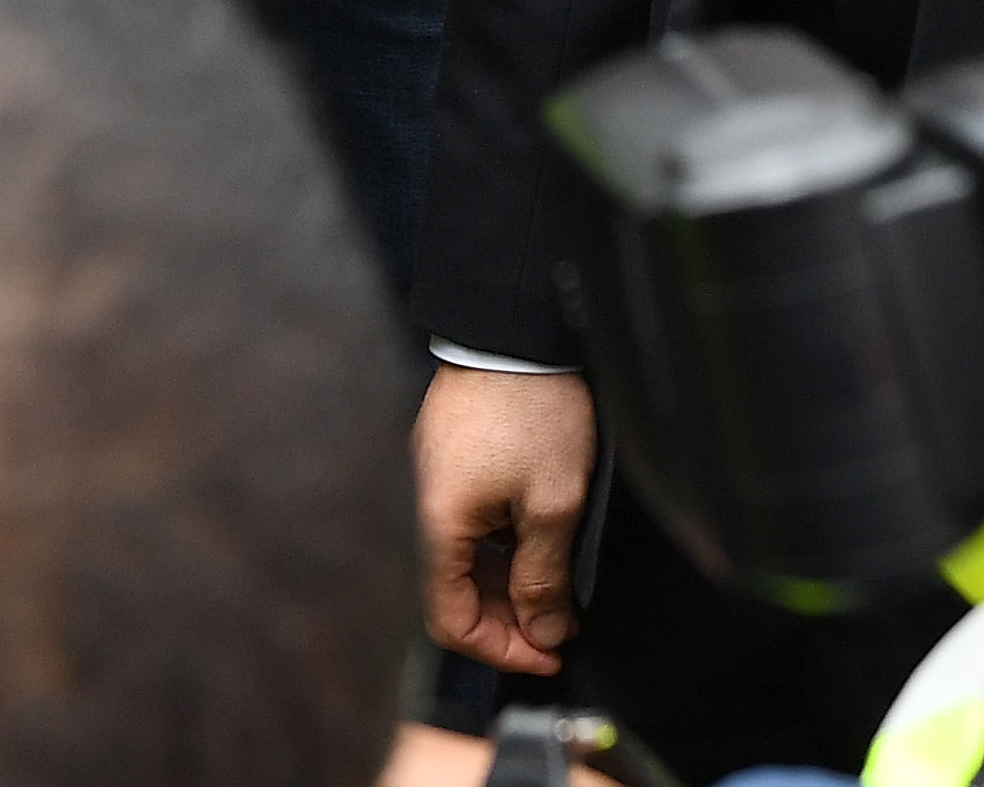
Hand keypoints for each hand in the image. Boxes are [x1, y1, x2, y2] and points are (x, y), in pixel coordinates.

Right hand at [417, 364, 593, 673]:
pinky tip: (536, 543)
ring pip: (462, 559)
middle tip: (560, 625)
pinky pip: (465, 524)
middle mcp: (423, 505)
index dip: (501, 650)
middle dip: (509, 620)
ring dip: (506, 584)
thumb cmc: (533, 409)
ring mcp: (433, 480)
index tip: (548, 653)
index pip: (450, 621)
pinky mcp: (447, 459)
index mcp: (438, 523)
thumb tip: (542, 632)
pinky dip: (498, 548)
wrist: (515, 331)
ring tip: (557, 588)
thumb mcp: (553, 505)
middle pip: (453, 593)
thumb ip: (544, 577)